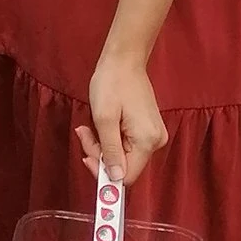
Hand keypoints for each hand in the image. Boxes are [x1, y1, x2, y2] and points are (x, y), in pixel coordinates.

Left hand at [84, 48, 166, 186]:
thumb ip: (110, 151)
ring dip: (102, 146)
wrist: (124, 60)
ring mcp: (153, 136)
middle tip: (85, 133)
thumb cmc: (112, 83)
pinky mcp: (147, 130)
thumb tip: (115, 179)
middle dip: (99, 155)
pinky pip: (126, 146)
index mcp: (147, 141)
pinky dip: (110, 140)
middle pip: (123, 166)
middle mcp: (155, 141)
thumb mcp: (104, 119)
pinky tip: (101, 125)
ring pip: (122, 157)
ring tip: (89, 126)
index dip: (103, 173)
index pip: (126, 176)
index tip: (85, 157)